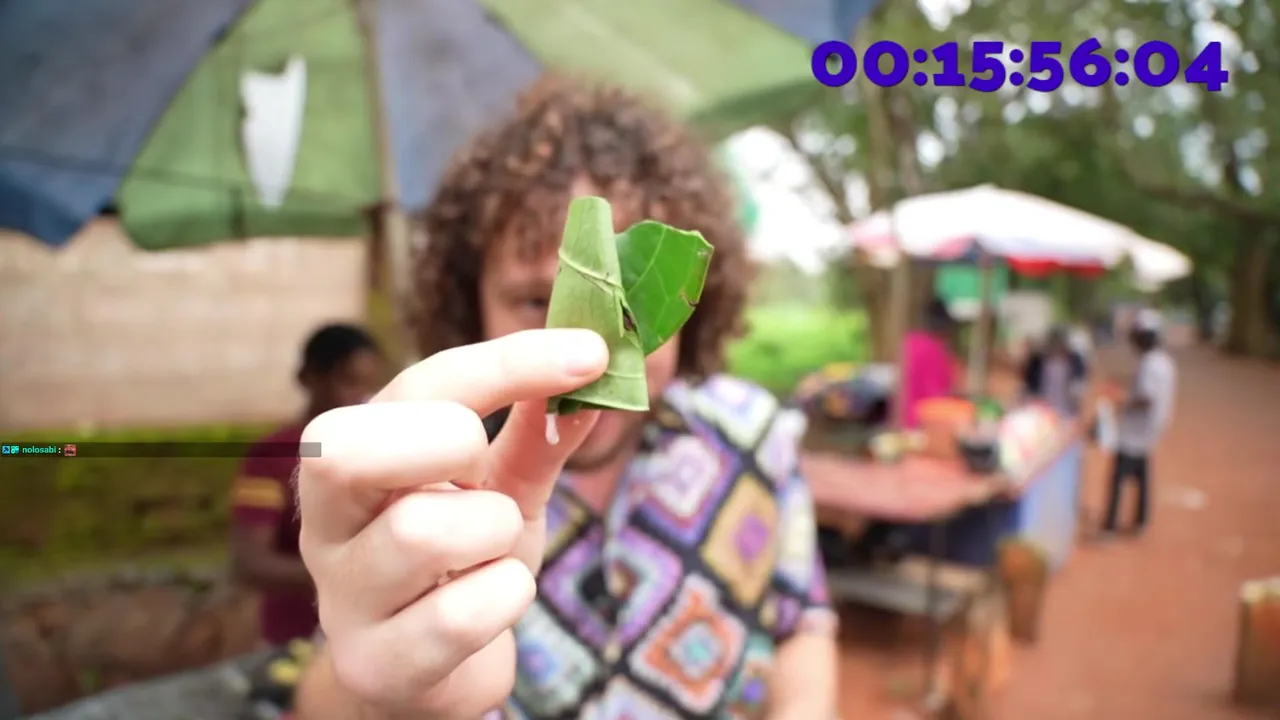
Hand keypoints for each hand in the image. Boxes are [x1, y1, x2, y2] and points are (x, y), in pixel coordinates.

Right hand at [297, 329, 606, 718]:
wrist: (438, 670)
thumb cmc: (464, 560)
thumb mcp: (505, 485)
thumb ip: (538, 429)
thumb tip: (590, 359)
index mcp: (355, 453)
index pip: (418, 386)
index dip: (506, 362)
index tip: (588, 353)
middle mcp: (328, 519)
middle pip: (347, 448)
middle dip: (447, 443)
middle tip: (484, 468)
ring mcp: (343, 595)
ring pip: (423, 532)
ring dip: (493, 534)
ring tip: (492, 551)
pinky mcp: (374, 662)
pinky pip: (459, 615)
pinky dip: (504, 600)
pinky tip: (492, 605)